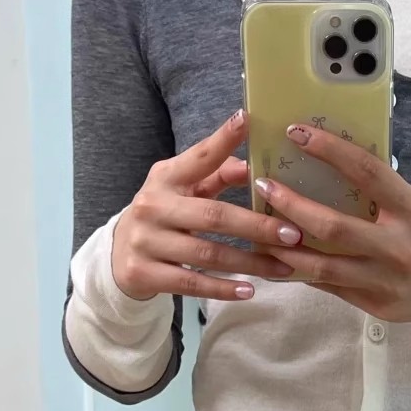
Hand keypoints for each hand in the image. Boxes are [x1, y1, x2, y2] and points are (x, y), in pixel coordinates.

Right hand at [111, 111, 303, 303]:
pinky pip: (191, 283)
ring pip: (207, 254)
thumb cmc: (164, 216)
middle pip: (213, 216)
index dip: (222, 140)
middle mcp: (153, 205)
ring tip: (283, 266)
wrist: (117, 256)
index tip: (246, 120)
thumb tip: (249, 166)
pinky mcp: (143, 273)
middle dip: (257, 226)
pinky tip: (249, 290)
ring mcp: (146, 241)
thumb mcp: (183, 190)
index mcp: (165, 178)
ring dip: (250, 262)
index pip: (198, 157)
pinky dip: (223, 288)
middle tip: (293, 234)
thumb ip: (215, 175)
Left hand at [253, 124, 410, 322]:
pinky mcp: (374, 305)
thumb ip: (378, 192)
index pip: (366, 172)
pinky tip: (279, 259)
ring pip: (322, 267)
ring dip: (283, 248)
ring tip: (257, 230)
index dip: (329, 150)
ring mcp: (384, 280)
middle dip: (291, 206)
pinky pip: (330, 287)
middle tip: (264, 186)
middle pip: (332, 227)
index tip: (297, 133)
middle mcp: (397, 247)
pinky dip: (302, 272)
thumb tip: (328, 167)